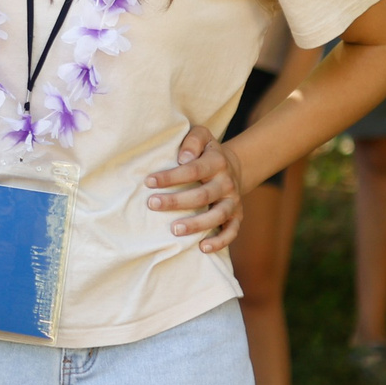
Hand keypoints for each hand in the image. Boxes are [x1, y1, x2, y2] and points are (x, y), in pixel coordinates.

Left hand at [147, 124, 245, 252]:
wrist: (234, 167)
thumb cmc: (206, 153)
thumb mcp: (202, 137)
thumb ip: (192, 141)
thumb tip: (182, 158)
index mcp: (217, 162)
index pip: (193, 170)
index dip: (171, 177)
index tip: (149, 182)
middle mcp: (227, 183)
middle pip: (203, 195)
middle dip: (176, 201)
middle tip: (152, 204)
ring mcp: (233, 202)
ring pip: (217, 216)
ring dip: (196, 224)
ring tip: (174, 229)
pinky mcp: (237, 217)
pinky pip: (231, 232)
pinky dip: (219, 241)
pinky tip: (202, 247)